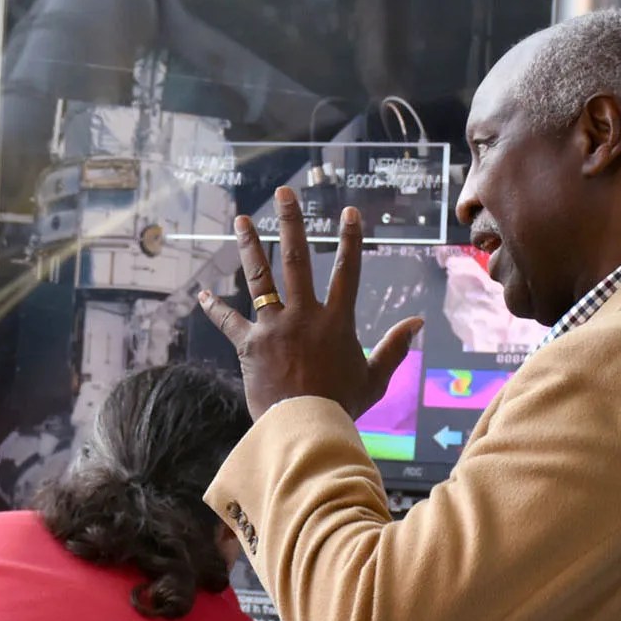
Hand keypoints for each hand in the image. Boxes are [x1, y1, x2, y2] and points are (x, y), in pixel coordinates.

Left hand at [198, 186, 421, 419]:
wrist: (304, 427)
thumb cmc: (342, 405)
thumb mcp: (375, 377)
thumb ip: (394, 347)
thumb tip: (417, 322)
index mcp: (336, 321)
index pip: (348, 271)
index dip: (350, 240)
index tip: (349, 212)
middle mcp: (303, 315)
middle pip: (297, 259)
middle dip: (291, 222)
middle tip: (285, 194)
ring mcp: (274, 326)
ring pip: (260, 278)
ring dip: (251, 245)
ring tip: (242, 219)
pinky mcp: (249, 344)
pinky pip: (229, 321)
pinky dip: (215, 308)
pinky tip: (203, 293)